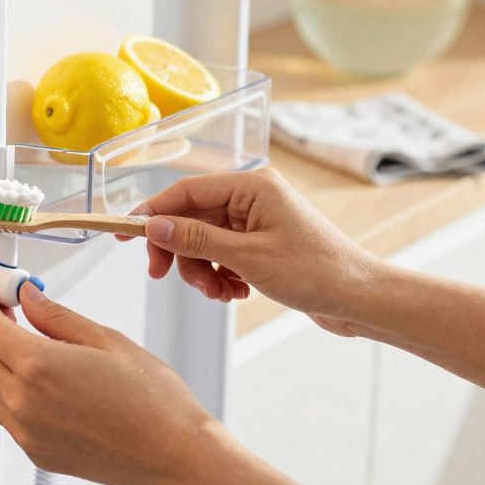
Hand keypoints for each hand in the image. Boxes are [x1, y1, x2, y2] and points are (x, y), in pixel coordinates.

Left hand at [0, 284, 222, 484]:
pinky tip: (34, 382)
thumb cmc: (153, 400)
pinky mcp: (38, 454)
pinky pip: (6, 418)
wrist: (174, 454)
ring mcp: (28, 434)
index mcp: (39, 367)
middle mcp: (25, 404)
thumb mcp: (105, 340)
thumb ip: (56, 317)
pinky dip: (6, 394)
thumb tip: (27, 298)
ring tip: (17, 347)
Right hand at [124, 169, 381, 323]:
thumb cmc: (316, 272)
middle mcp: (252, 197)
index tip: (125, 235)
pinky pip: (221, 255)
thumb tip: (154, 225)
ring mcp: (256, 220)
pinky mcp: (260, 243)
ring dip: (202, 271)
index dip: (151, 213)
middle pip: (190, 218)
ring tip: (221, 293)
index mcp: (251, 185)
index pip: (185, 191)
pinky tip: (236, 292)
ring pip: (203, 241)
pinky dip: (220, 276)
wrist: (359, 298)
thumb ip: (196, 238)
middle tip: (165, 277)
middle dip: (181, 252)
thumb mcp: (247, 257)